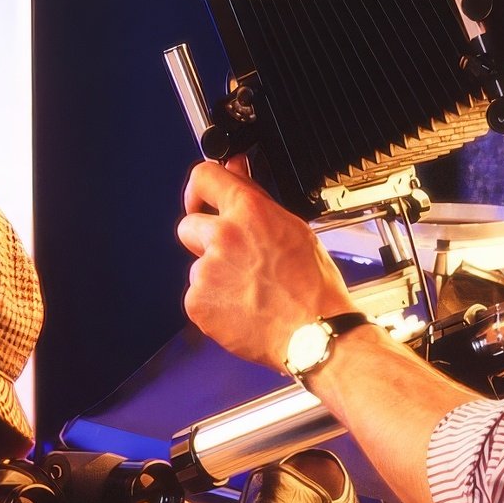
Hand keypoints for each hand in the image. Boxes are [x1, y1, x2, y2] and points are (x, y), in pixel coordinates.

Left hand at [176, 162, 354, 369]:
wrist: (315, 333)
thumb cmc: (313, 286)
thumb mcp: (292, 228)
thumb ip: (255, 197)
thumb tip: (236, 169)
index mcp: (249, 211)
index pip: (204, 177)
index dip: (199, 189)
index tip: (200, 200)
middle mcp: (223, 236)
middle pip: (189, 225)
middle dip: (205, 239)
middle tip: (233, 258)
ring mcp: (206, 271)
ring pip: (196, 266)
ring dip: (215, 276)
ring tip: (250, 291)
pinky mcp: (198, 302)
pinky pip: (197, 296)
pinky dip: (214, 303)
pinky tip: (242, 308)